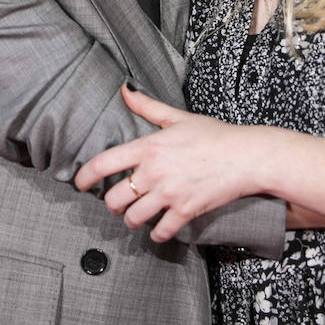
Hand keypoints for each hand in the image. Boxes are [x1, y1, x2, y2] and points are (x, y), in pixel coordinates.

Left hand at [74, 84, 268, 242]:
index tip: (80, 184)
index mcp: (148, 148)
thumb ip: (147, 106)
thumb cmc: (213, 134)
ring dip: (132, 219)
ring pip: (133, 218)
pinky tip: (158, 229)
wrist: (244, 156)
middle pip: (114, 199)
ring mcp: (169, 194)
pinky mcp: (185, 211)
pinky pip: (161, 232)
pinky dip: (156, 234)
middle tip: (118, 201)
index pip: (103, 164)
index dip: (84, 177)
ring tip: (136, 215)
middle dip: (112, 203)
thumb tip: (125, 90)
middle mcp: (154, 173)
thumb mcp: (177, 117)